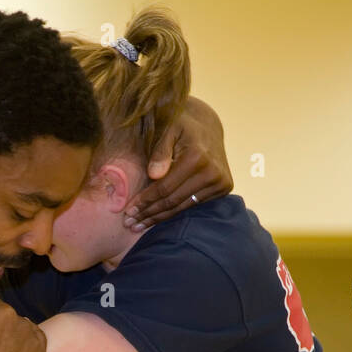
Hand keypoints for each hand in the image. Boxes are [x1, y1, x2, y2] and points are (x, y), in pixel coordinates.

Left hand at [124, 98, 232, 230]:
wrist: (208, 126)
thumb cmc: (181, 126)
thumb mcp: (167, 129)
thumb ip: (160, 150)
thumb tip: (154, 175)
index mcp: (197, 157)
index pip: (165, 187)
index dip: (145, 201)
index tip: (128, 211)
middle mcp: (212, 172)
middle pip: (173, 201)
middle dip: (149, 214)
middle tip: (129, 223)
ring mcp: (220, 182)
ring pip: (182, 207)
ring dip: (159, 218)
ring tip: (138, 226)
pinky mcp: (223, 188)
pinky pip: (193, 205)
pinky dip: (174, 213)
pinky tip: (157, 218)